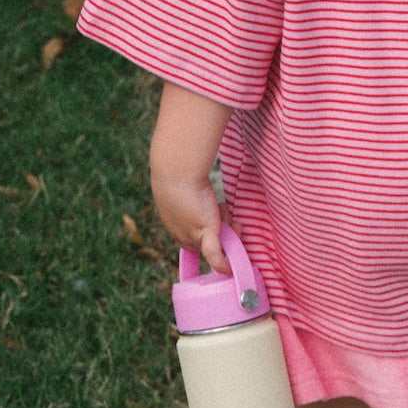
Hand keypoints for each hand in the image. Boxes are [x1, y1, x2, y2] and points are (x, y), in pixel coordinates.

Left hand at [149, 82, 238, 272]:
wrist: (174, 167)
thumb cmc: (176, 163)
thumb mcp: (181, 169)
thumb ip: (185, 165)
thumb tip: (183, 139)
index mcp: (172, 217)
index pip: (192, 233)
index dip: (208, 229)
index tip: (221, 218)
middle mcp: (180, 229)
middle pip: (204, 241)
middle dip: (220, 233)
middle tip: (233, 221)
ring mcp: (191, 235)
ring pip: (214, 246)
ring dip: (228, 239)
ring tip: (234, 223)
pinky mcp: (203, 234)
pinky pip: (217, 255)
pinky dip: (223, 263)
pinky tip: (232, 268)